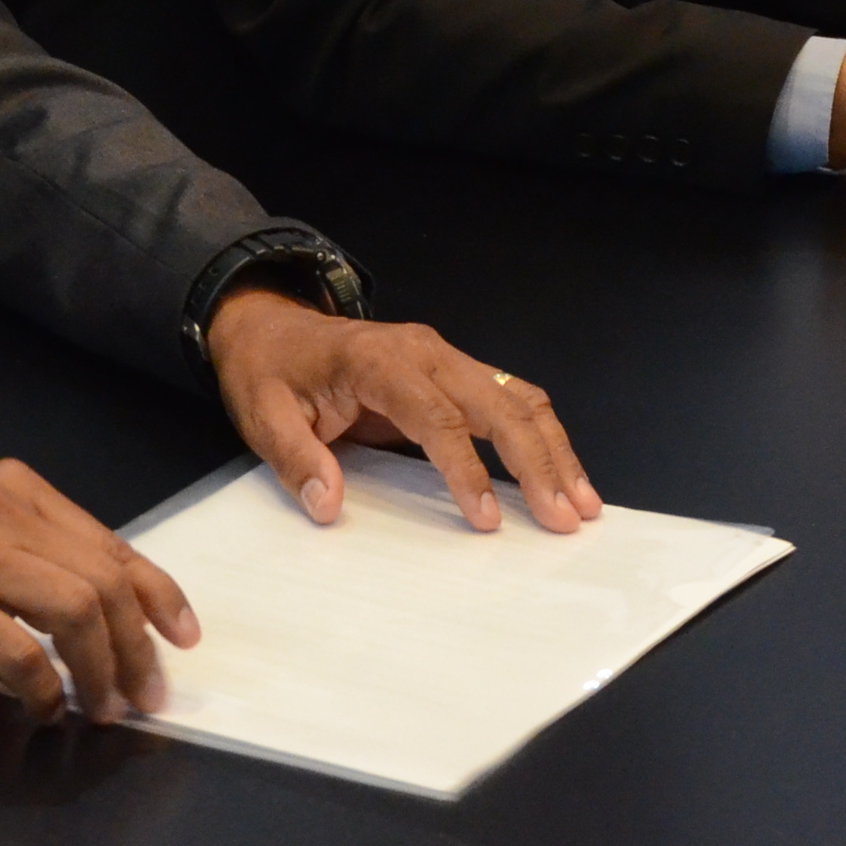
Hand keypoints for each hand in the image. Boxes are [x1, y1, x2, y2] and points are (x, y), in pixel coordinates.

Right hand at [0, 460, 196, 725]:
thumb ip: (33, 559)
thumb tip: (106, 617)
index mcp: (17, 489)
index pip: (111, 543)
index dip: (159, 595)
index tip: (182, 636)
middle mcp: (1, 510)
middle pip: (104, 579)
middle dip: (137, 646)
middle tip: (145, 693)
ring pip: (75, 609)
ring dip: (101, 670)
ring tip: (103, 706)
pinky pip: (20, 652)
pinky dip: (44, 689)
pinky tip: (44, 706)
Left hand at [205, 286, 599, 535]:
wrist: (272, 327)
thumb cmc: (270, 372)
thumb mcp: (263, 415)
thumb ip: (296, 459)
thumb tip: (328, 505)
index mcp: (379, 360)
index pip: (436, 416)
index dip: (465, 468)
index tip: (486, 518)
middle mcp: (425, 352)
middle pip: (497, 403)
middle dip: (537, 462)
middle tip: (565, 517)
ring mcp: (444, 357)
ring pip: (517, 397)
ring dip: (554, 449)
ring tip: (582, 503)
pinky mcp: (453, 371)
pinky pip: (510, 397)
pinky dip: (542, 434)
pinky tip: (563, 472)